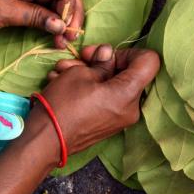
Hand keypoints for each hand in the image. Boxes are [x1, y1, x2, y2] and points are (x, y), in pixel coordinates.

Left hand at [0, 0, 83, 47]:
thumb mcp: (2, 12)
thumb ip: (34, 17)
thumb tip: (61, 26)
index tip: (66, 22)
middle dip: (70, 12)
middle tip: (71, 35)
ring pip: (57, 3)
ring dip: (63, 21)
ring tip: (63, 41)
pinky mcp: (23, 3)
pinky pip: (45, 11)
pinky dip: (53, 24)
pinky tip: (55, 37)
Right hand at [28, 45, 159, 161]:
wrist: (44, 142)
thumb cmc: (62, 104)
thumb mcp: (80, 74)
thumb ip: (102, 61)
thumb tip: (109, 53)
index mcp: (129, 94)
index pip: (149, 61)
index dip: (131, 52)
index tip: (109, 54)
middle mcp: (131, 108)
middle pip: (130, 73)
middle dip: (106, 61)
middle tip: (83, 56)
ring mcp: (121, 117)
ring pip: (114, 84)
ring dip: (92, 72)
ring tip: (65, 68)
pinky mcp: (109, 122)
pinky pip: (107, 97)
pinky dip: (91, 87)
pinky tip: (66, 80)